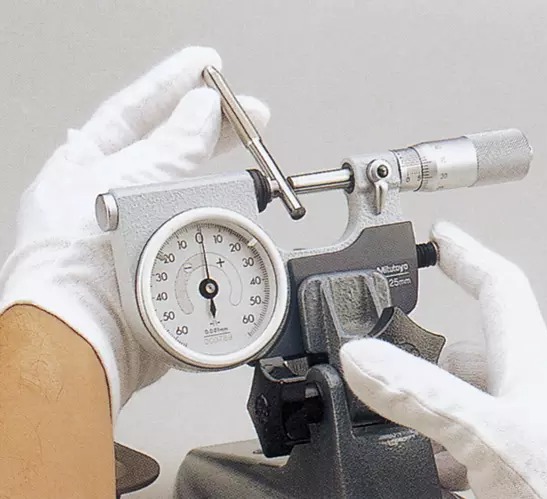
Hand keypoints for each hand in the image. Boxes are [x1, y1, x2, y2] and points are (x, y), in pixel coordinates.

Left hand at [0, 47, 269, 420]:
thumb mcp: (129, 186)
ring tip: (253, 164)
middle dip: (211, 129)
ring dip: (222, 178)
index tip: (208, 65)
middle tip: (251, 116)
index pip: (134, 112)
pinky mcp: (164, 266)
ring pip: (189, 193)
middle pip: (169, 150)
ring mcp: (140, 233)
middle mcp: (112, 198)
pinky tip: (242, 216)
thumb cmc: (77, 268)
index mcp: (86, 169)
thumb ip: (171, 146)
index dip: (172, 84)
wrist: (86, 346)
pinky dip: (224, 223)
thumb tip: (201, 109)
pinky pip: (199, 234)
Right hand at [341, 222, 546, 498]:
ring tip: (395, 434)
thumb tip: (362, 356)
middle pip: (469, 351)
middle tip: (383, 364)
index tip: (438, 236)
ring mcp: (522, 430)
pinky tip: (421, 473)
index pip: (498, 286)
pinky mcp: (516, 465)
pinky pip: (468, 444)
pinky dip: (438, 451)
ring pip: (464, 403)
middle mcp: (527, 391)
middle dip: (425, 355)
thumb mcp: (489, 435)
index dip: (465, 255)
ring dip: (427, 412)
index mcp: (528, 361)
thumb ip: (421, 395)